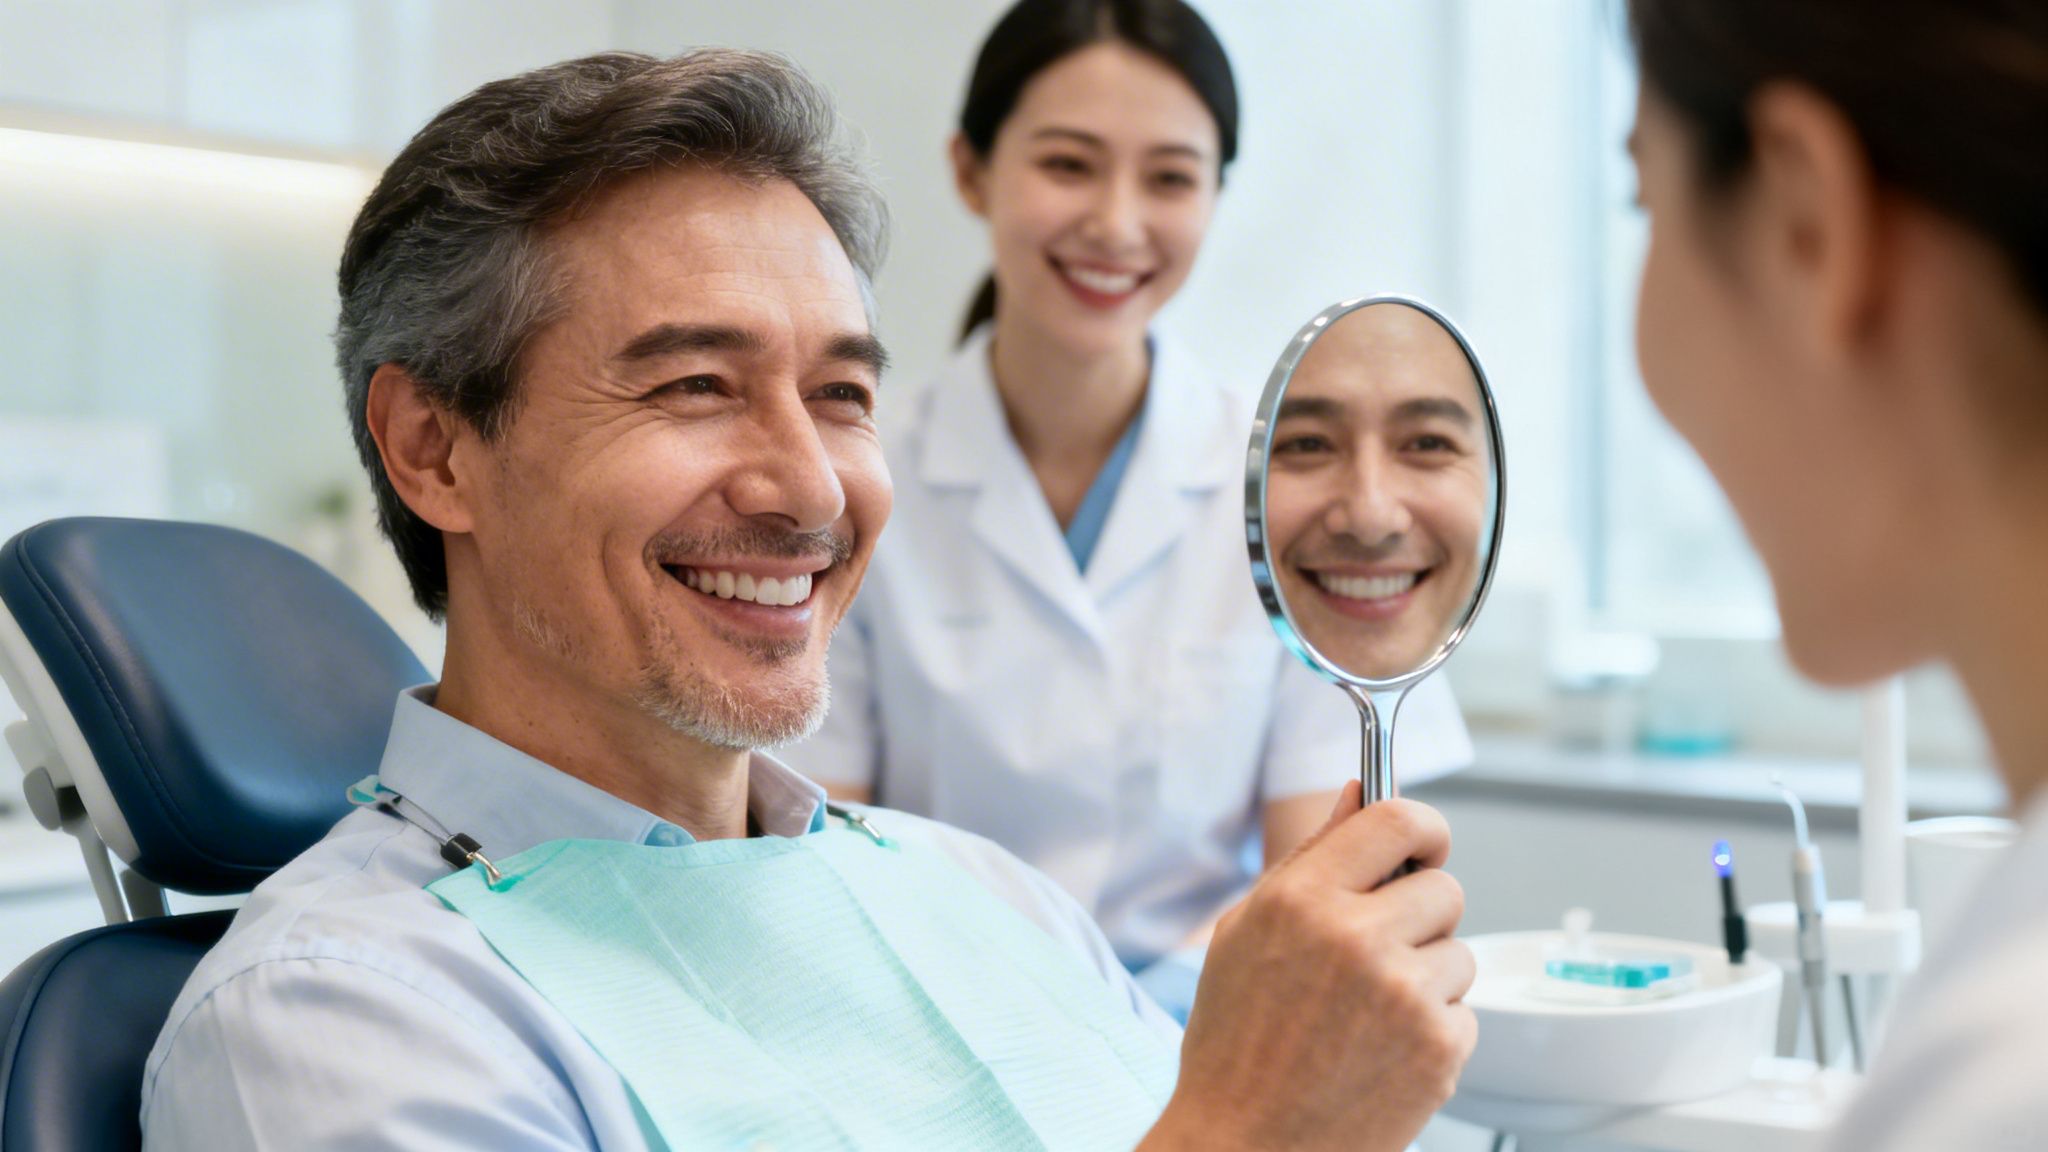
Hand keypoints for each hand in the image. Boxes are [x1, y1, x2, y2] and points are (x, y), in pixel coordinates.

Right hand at [1141, 782, 1475, 1151]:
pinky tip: (1381, 1052)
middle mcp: (1357, 937)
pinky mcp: (1438, 1049)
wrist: (1244, 1147)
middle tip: (1381, 950)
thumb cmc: (1236, 1044)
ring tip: (1369, 1014)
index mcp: (1303, 899)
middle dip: (1422, 914)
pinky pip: (1464, 1012)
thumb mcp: (1248, 932)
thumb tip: (1359, 793)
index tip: (1425, 842)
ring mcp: (1404, 994)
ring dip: (1429, 976)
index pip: (1397, 819)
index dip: (1423, 826)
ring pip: (1460, 952)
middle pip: (1444, 888)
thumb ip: (1311, 857)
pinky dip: (1434, 1030)